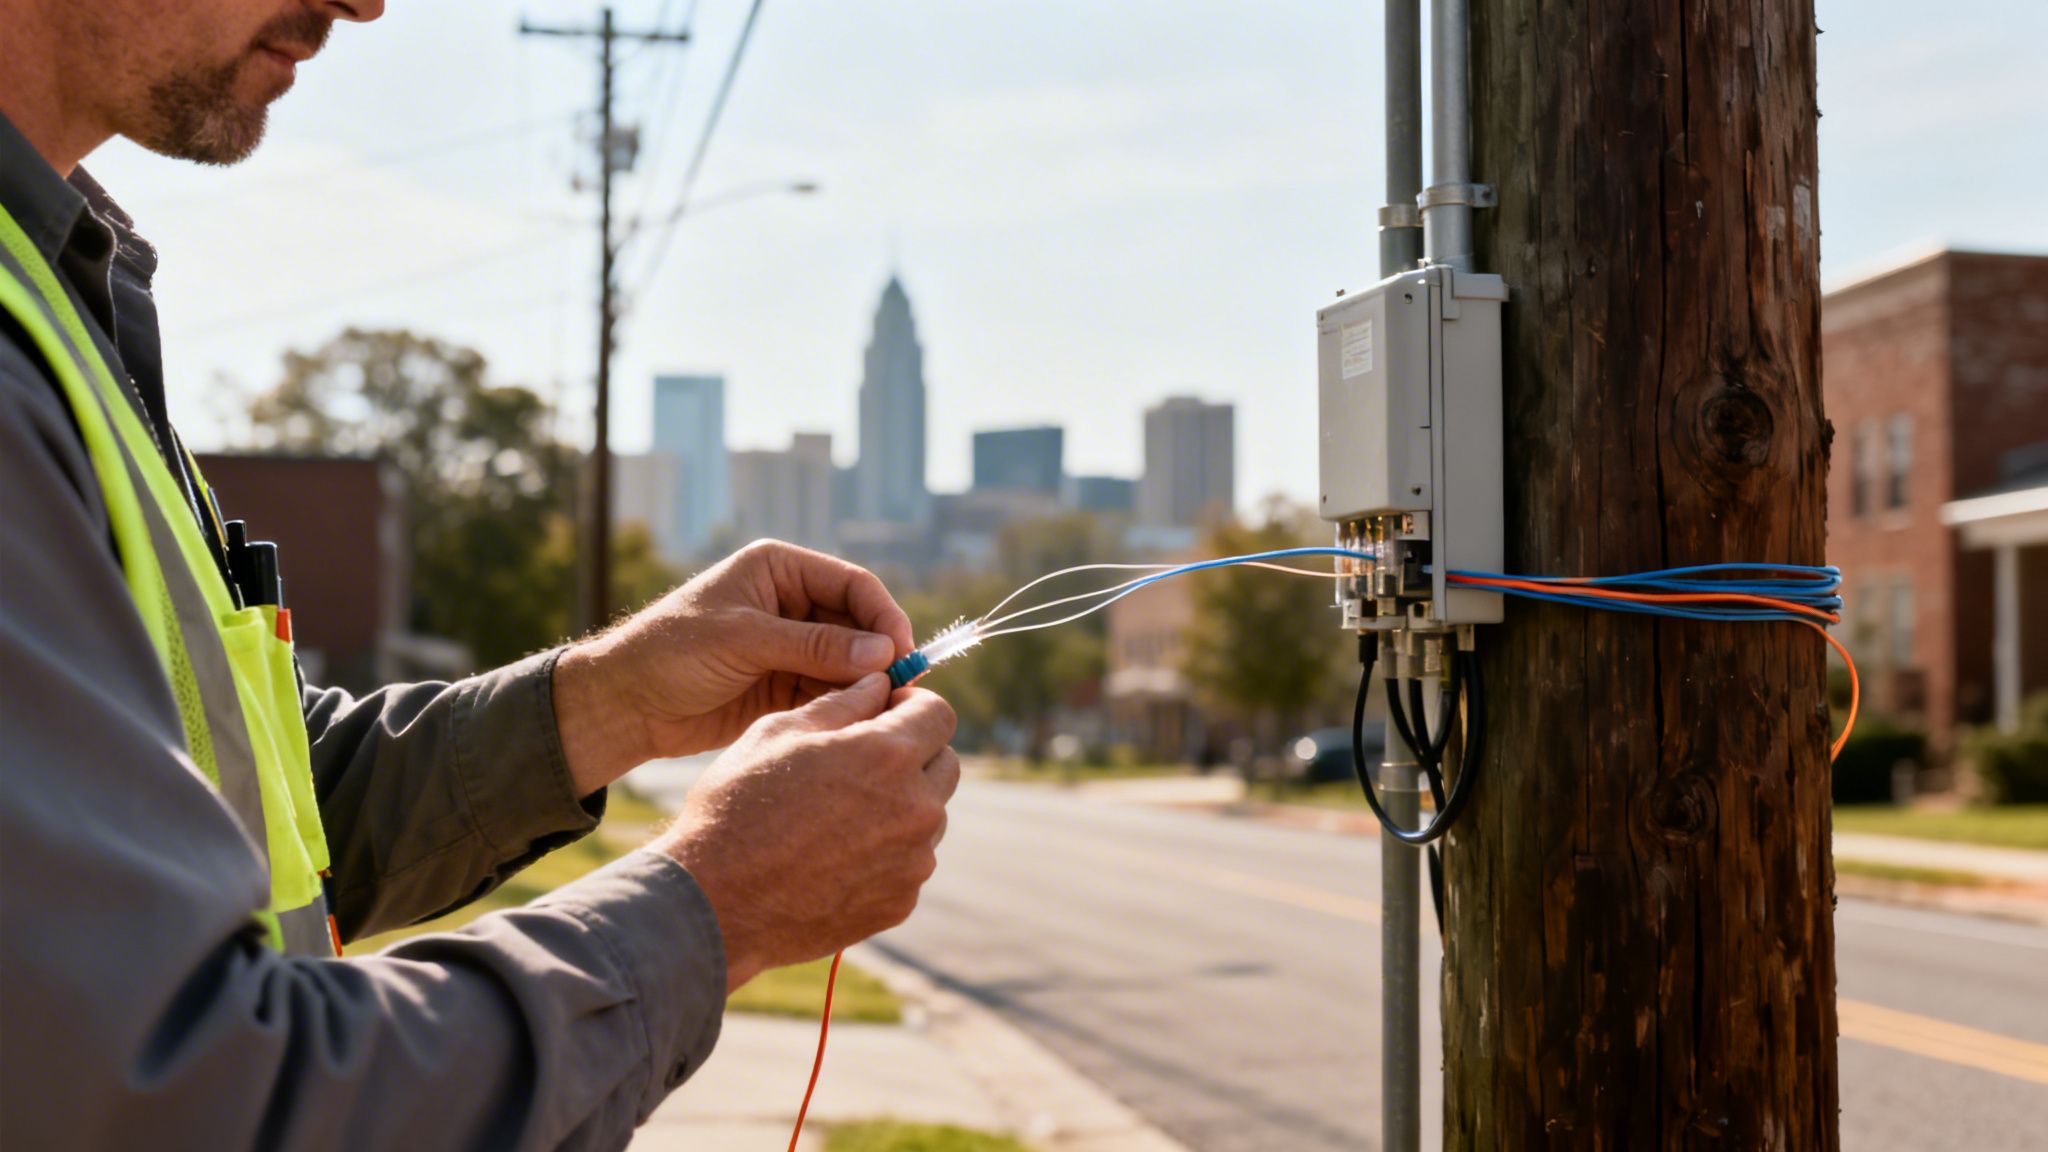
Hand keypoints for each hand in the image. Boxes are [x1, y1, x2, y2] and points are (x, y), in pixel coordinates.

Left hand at [553, 540, 914, 792]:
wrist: (624, 705)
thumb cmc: (671, 654)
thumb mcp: (743, 640)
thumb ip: (814, 646)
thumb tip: (882, 653)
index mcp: (780, 570)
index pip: (852, 585)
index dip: (884, 617)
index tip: (902, 654)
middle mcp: (791, 603)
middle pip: (859, 624)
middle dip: (880, 656)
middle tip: (902, 691)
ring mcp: (790, 646)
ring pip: (850, 662)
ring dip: (866, 684)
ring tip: (880, 712)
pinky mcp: (785, 685)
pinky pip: (830, 691)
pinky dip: (846, 706)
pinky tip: (855, 723)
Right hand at [655, 673, 959, 990]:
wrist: (715, 902)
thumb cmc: (738, 806)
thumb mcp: (778, 732)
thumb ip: (842, 702)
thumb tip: (878, 685)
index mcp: (888, 754)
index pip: (939, 713)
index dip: (912, 706)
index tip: (885, 713)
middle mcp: (916, 808)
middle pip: (944, 765)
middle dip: (913, 754)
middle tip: (862, 761)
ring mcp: (912, 861)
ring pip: (929, 817)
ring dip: (902, 805)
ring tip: (840, 814)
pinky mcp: (900, 902)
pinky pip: (909, 862)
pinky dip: (886, 853)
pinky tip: (834, 856)